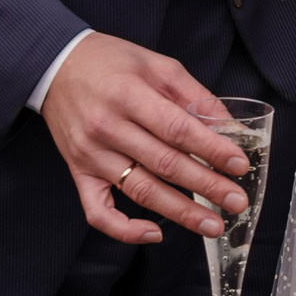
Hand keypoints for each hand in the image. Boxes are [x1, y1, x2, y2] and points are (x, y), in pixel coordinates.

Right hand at [39, 32, 251, 245]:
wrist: (56, 66)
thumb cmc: (110, 62)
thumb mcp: (155, 64)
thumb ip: (193, 95)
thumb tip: (230, 127)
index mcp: (129, 94)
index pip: (177, 129)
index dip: (212, 150)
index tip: (240, 165)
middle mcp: (108, 127)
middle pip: (165, 164)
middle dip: (207, 186)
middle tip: (237, 201)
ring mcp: (91, 154)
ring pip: (141, 190)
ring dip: (180, 213)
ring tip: (213, 224)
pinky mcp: (78, 172)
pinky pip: (99, 211)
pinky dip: (125, 230)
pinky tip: (154, 233)